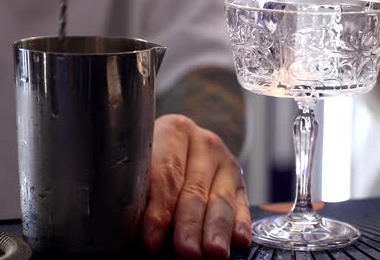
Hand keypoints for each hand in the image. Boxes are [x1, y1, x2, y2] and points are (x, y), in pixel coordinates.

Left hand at [142, 114, 251, 258]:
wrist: (174, 153)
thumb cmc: (147, 167)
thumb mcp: (139, 170)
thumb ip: (138, 196)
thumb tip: (139, 232)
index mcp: (173, 131)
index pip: (167, 172)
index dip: (159, 208)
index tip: (152, 238)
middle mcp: (204, 143)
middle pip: (195, 188)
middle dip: (190, 223)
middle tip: (186, 250)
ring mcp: (226, 162)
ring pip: (220, 199)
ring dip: (215, 229)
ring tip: (213, 252)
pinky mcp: (240, 183)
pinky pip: (241, 206)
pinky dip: (240, 225)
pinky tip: (238, 240)